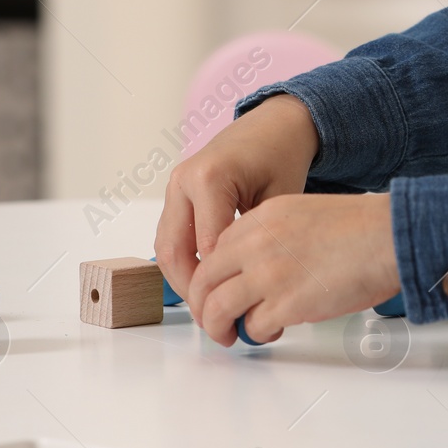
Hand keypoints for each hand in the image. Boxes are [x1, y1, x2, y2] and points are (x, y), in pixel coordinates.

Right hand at [155, 94, 319, 300]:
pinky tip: (206, 285)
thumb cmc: (281, 157)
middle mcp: (184, 181)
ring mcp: (175, 186)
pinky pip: (171, 236)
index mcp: (211, 179)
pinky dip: (184, 263)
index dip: (218, 286)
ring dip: (183, 281)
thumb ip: (262, 241)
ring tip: (209, 310)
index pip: (206, 247)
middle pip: (174, 251)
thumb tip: (255, 290)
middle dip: (192, 291)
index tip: (234, 315)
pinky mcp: (176, 194)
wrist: (273, 125)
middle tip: (214, 322)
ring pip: (166, 247)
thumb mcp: (281, 200)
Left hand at [183, 192, 401, 345]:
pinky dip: (256, 334)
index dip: (211, 277)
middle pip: (205, 281)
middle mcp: (256, 244)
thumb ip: (272, 237)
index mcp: (261, 219)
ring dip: (219, 327)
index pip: (214, 252)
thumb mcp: (302, 214)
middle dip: (203, 306)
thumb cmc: (361, 228)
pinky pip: (252, 326)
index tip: (215, 290)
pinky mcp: (285, 304)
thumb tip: (257, 270)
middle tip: (212, 320)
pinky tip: (269, 332)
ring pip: (217, 308)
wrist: (389, 237)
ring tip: (229, 335)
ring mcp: (268, 275)